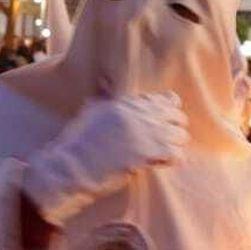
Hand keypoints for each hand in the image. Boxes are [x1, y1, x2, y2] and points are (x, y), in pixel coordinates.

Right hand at [22, 93, 189, 225]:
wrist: (70, 167)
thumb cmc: (76, 143)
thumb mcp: (89, 113)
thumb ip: (102, 97)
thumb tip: (105, 82)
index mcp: (127, 103)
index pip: (165, 99)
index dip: (168, 110)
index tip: (164, 121)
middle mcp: (139, 114)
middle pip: (177, 116)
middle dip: (175, 127)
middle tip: (169, 139)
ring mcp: (145, 133)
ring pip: (180, 135)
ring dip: (175, 144)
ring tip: (166, 153)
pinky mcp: (148, 154)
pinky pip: (176, 154)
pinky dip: (173, 160)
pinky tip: (163, 163)